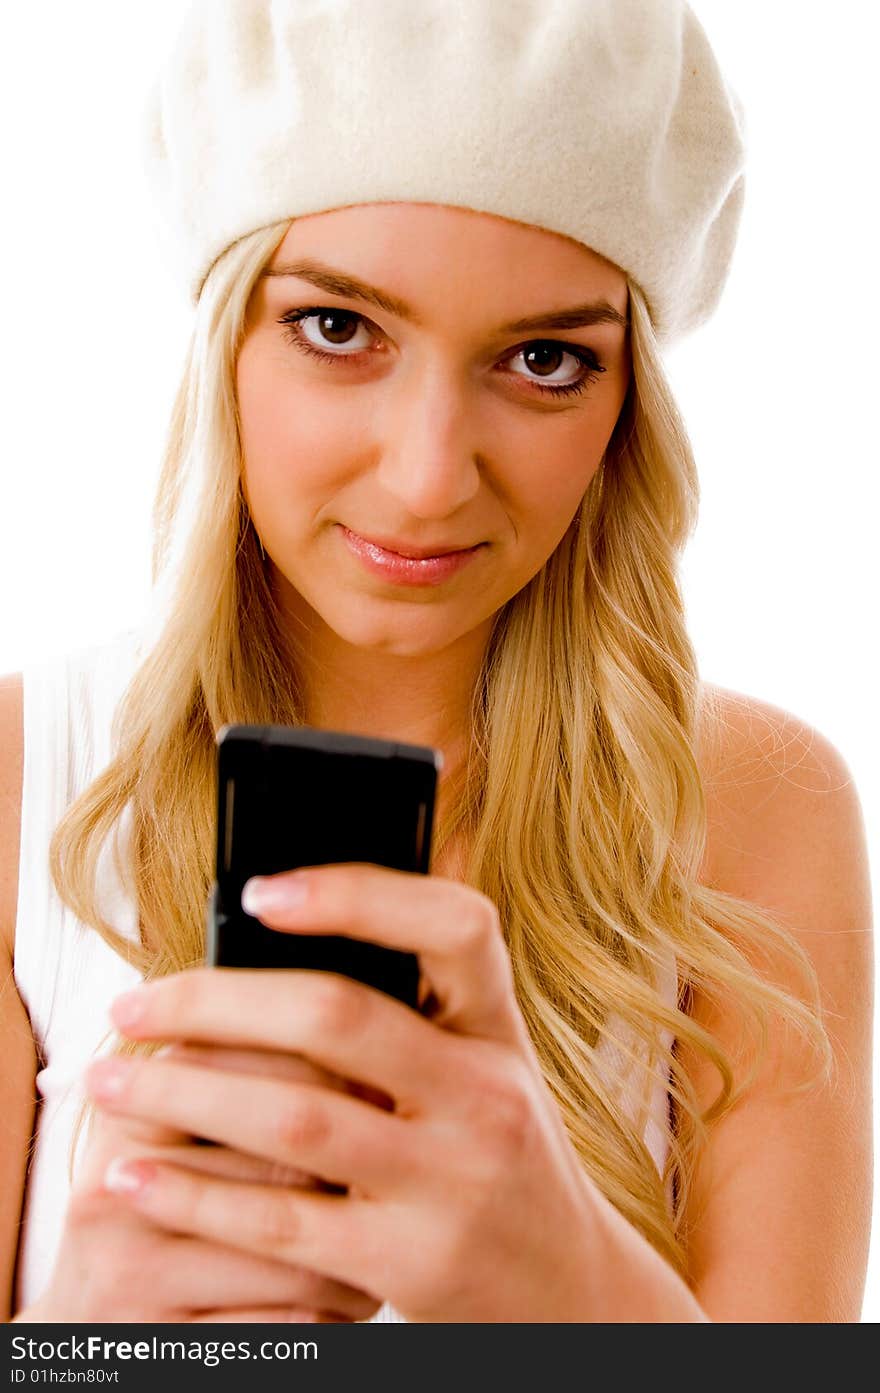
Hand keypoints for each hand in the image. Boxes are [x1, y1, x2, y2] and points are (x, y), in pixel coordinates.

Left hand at [85, 864, 603, 1321]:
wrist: (570, 1294)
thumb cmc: (503, 1159)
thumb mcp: (489, 1067)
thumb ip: (426, 1002)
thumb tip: (337, 905)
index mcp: (499, 1032)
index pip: (458, 927)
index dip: (358, 894)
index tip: (260, 891)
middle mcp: (487, 1096)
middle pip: (338, 1018)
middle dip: (215, 1004)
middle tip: (132, 1004)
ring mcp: (452, 1182)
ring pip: (294, 1119)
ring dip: (182, 1094)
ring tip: (108, 1081)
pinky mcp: (410, 1262)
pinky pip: (281, 1222)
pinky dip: (195, 1195)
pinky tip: (137, 1178)